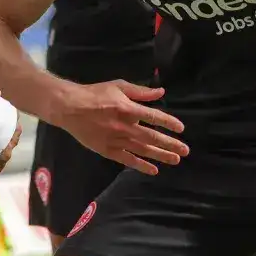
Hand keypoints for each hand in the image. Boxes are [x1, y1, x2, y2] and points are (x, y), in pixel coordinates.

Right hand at [0, 85, 23, 176]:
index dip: (5, 124)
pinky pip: (2, 161)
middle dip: (7, 138)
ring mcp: (9, 141)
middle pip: (12, 135)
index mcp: (11, 112)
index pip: (11, 120)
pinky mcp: (3, 153)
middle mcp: (14, 126)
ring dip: (2, 152)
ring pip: (8, 148)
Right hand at [60, 80, 187, 174]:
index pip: (154, 117)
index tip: (181, 128)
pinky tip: (153, 169)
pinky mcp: (107, 150)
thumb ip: (140, 91)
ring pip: (142, 150)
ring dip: (160, 155)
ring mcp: (116, 140)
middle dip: (170, 144)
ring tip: (176, 160)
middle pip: (152, 137)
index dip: (169, 122)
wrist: (70, 108)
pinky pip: (127, 160)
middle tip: (186, 150)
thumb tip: (161, 92)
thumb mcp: (118, 86)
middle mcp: (124, 126)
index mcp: (128, 108)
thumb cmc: (95, 94)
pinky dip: (141, 165)